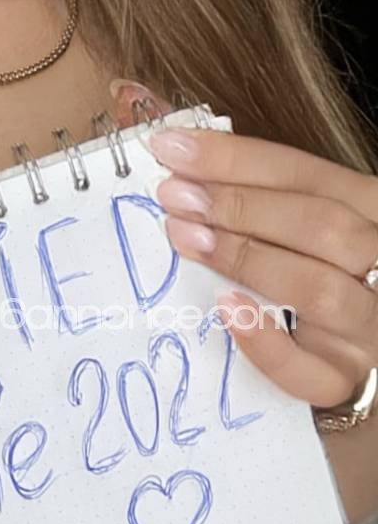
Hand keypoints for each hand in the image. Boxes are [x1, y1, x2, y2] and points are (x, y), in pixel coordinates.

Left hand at [108, 81, 377, 413]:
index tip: (168, 146)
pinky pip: (315, 375)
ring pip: (319, 289)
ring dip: (244, 258)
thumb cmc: (322, 272)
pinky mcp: (355, 385)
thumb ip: (256, 186)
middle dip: (239, 205)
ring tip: (184, 237)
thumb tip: (166, 138)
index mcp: (372, 210)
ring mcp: (373, 329)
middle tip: (171, 196)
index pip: (306, 173)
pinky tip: (229, 312)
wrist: (363, 356)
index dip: (235, 157)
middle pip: (320, 225)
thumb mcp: (306, 221)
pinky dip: (269, 345)